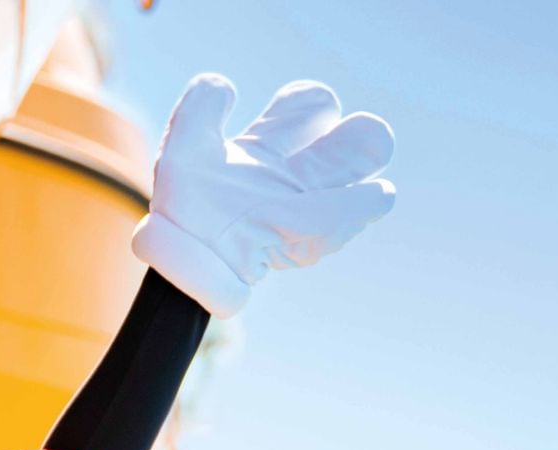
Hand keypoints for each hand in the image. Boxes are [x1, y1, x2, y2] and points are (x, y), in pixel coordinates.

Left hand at [134, 74, 395, 317]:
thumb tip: (225, 85)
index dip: (311, 105)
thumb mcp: (184, 145)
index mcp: (268, 145)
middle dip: (362, 142)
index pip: (308, 110)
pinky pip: (330, 224)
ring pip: (344, 193)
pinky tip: (377, 196)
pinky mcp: (297, 243)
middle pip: (341, 151)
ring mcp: (297, 211)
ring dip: (363, 187)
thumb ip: (201, 108)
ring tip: (380, 187)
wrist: (178, 256)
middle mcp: (291, 176)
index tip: (310, 110)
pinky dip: (354, 209)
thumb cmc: (183, 204)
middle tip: (371, 140)